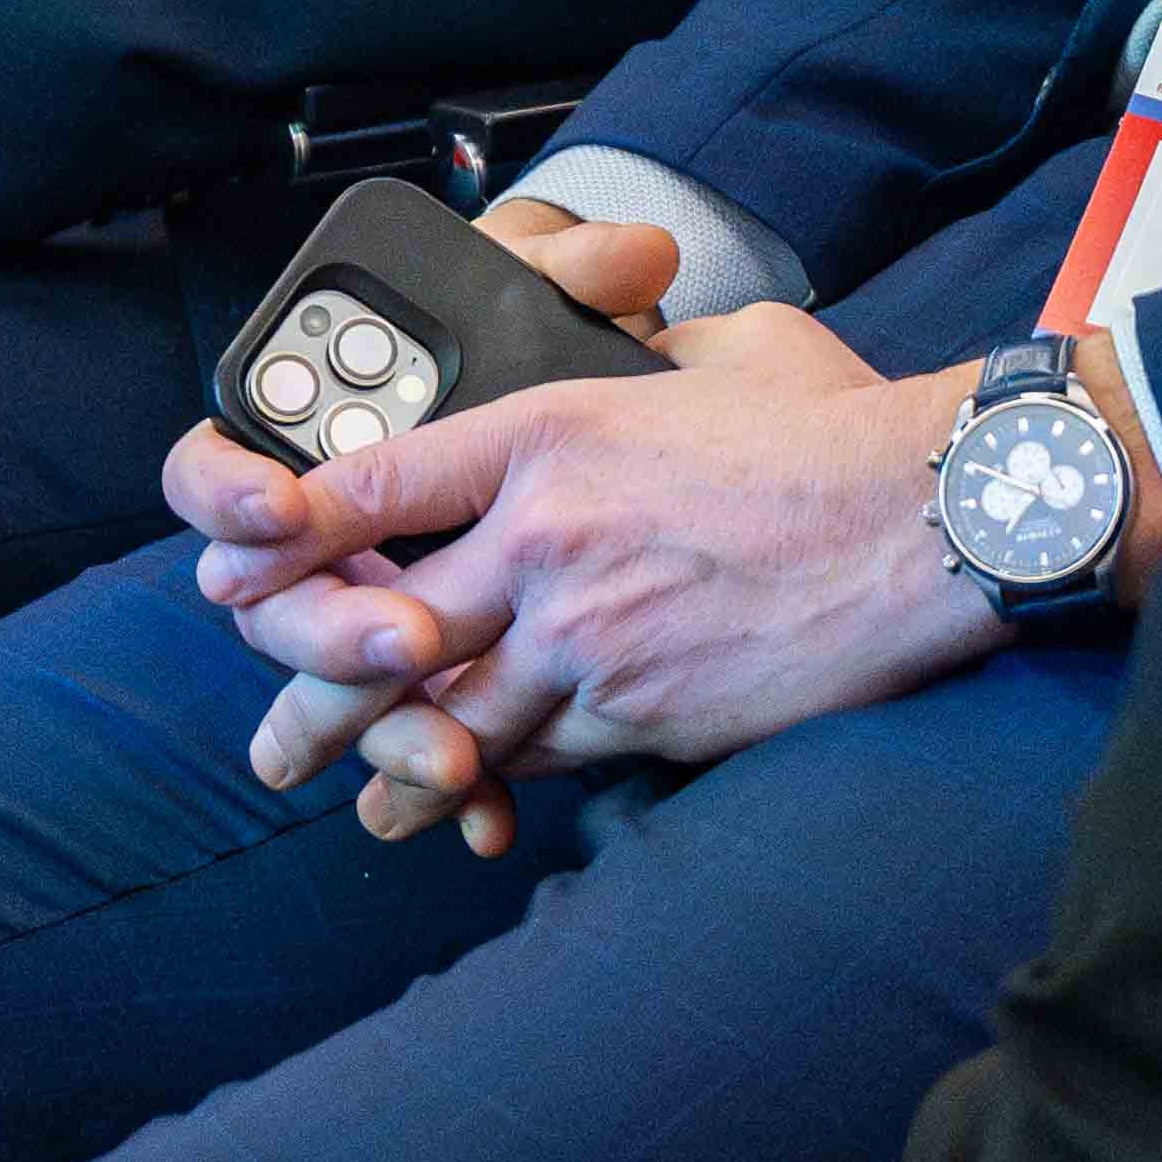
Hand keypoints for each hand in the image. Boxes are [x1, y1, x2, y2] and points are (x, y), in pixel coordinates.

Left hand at [165, 271, 992, 855]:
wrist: (932, 522)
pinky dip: (506, 782)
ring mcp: (590, 638)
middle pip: (387, 632)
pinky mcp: (644, 712)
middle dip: (315, 697)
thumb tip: (643, 355)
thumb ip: (649, 367)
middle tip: (274, 744)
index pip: (377, 483)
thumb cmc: (842, 430)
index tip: (230, 566)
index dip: (284, 531)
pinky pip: (544, 756)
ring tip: (360, 803)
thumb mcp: (725, 359)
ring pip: (453, 718)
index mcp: (553, 433)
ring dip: (396, 769)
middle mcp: (546, 541)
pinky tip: (481, 806)